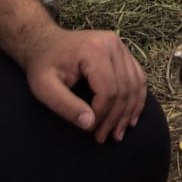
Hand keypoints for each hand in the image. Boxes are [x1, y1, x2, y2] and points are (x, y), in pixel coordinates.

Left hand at [21, 26, 147, 142]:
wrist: (44, 42)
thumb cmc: (43, 66)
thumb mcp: (44, 88)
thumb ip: (65, 106)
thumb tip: (90, 124)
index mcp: (94, 50)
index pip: (108, 91)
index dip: (102, 115)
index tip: (91, 131)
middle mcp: (112, 44)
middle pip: (124, 89)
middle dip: (116, 118)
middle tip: (104, 138)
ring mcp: (120, 45)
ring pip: (135, 84)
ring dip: (129, 112)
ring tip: (118, 133)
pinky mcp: (122, 50)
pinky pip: (138, 77)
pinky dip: (137, 98)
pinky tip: (131, 116)